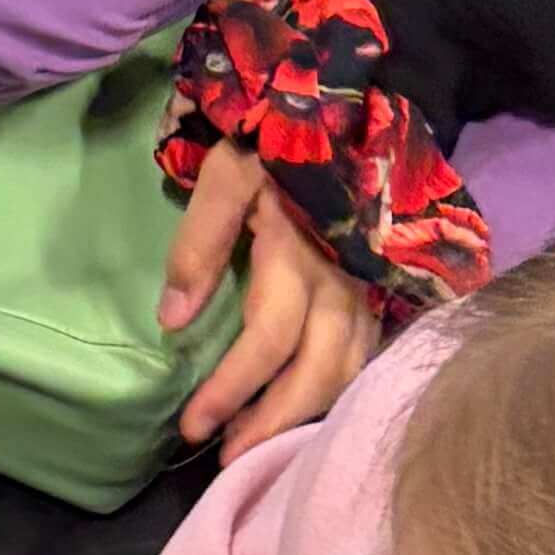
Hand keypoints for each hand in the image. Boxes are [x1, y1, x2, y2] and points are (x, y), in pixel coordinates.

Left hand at [164, 146, 379, 452]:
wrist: (347, 95)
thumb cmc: (274, 132)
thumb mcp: (227, 171)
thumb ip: (199, 243)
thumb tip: (174, 321)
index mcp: (301, 252)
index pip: (268, 340)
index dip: (232, 389)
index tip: (193, 428)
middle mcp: (344, 277)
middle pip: (320, 369)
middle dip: (273, 421)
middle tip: (229, 460)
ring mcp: (369, 282)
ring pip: (351, 367)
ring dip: (307, 413)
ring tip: (261, 445)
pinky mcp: (380, 282)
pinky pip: (367, 349)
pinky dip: (339, 386)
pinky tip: (306, 407)